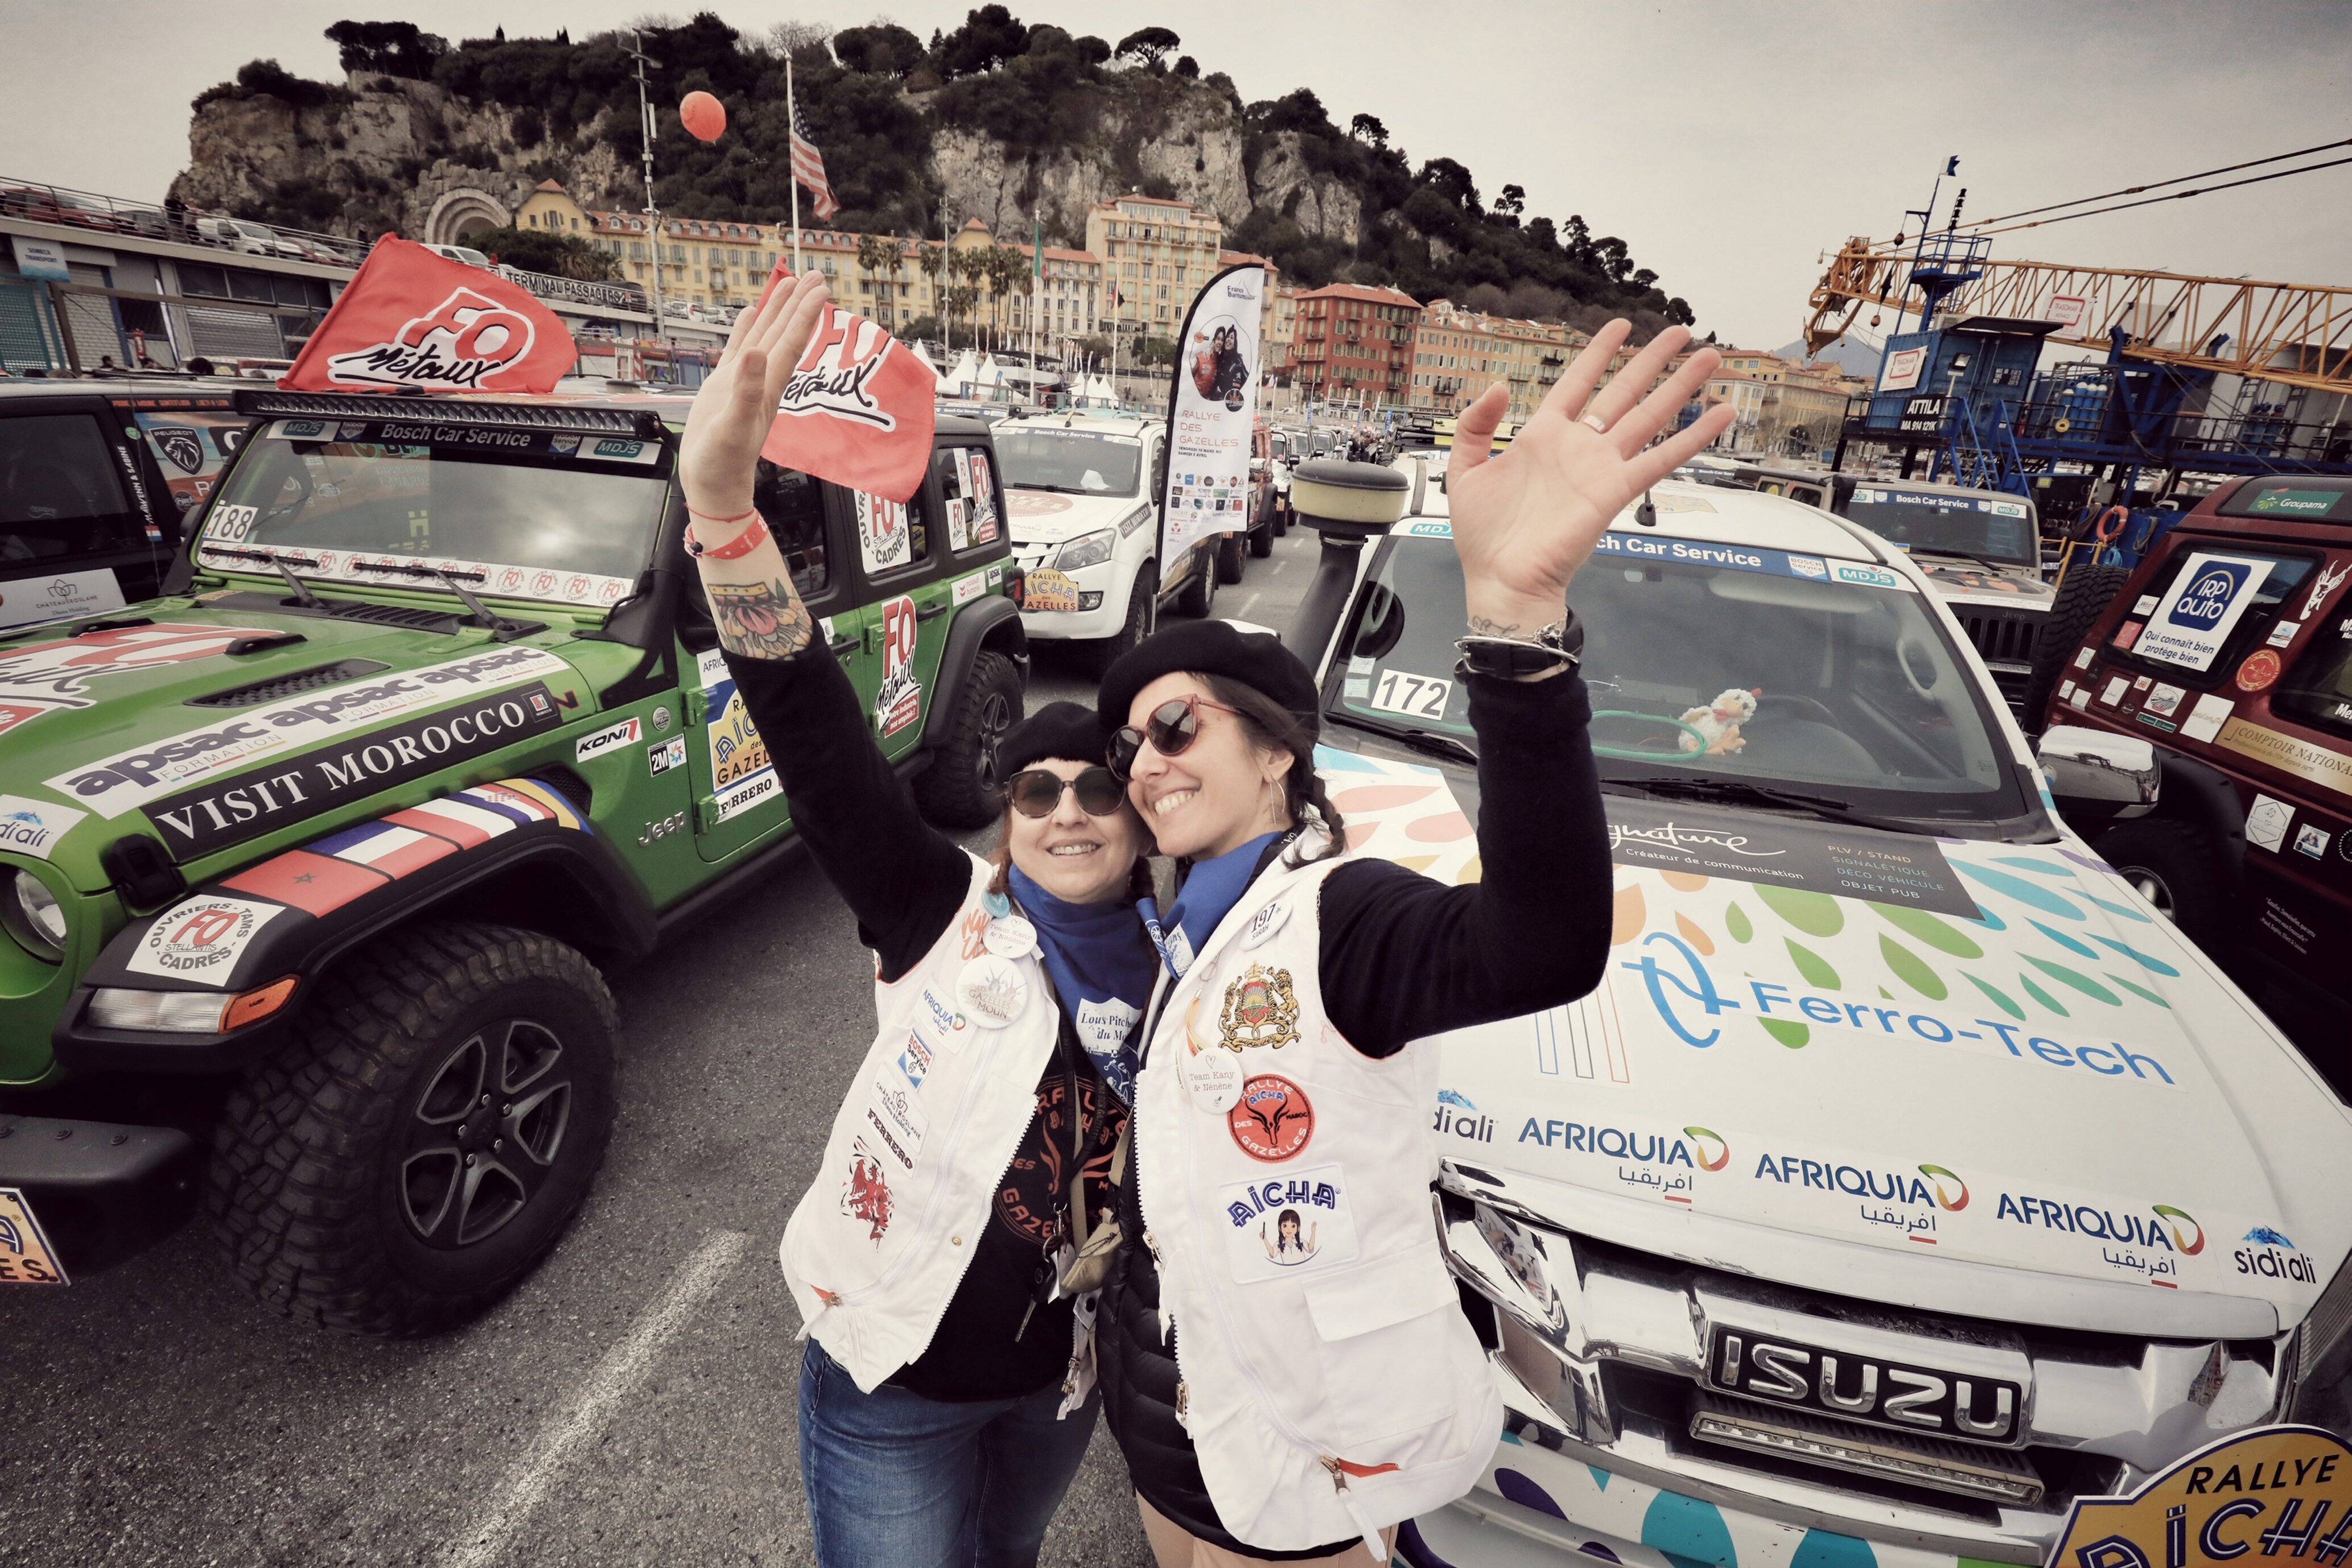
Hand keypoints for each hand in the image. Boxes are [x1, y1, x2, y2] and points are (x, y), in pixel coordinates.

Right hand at [677, 269, 832, 518]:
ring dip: (777, 311)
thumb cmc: (723, 461)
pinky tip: (748, 313)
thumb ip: (746, 391)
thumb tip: (755, 354)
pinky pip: (738, 348)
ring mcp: (744, 380)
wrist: (712, 482)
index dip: (805, 314)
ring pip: (764, 336)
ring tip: (788, 283)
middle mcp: (761, 378)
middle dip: (799, 304)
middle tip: (815, 275)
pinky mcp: (725, 385)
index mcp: (768, 385)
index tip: (819, 288)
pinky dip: (745, 329)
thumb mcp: (734, 427)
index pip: (790, 342)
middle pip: (784, 333)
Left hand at [1446, 321, 1734, 636]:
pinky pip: (1660, 459)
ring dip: (1681, 387)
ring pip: (1649, 416)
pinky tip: (1720, 415)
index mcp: (1543, 436)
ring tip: (1710, 356)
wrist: (1502, 579)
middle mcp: (1578, 446)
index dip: (1599, 353)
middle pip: (1624, 391)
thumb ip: (1476, 425)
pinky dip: (1692, 438)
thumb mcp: (1464, 470)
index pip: (1577, 383)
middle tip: (1682, 332)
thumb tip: (1500, 386)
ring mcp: (1600, 467)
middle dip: (1653, 360)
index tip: (1621, 325)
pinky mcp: (1615, 491)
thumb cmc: (1483, 536)